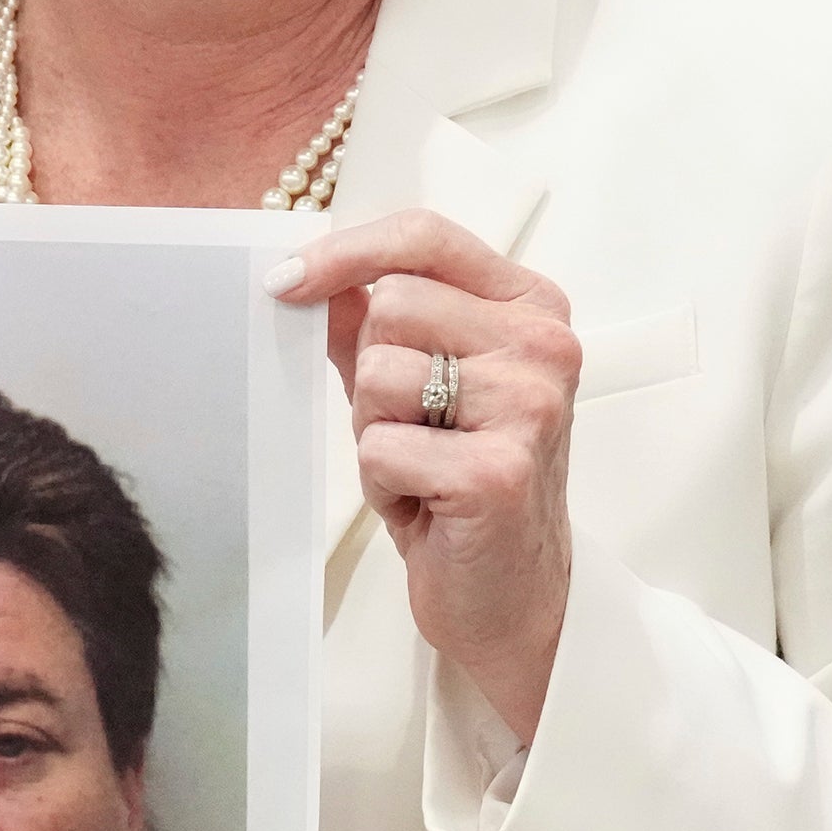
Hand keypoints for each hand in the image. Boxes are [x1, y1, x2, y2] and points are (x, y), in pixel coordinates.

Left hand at [271, 210, 581, 742]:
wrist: (512, 594)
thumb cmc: (464, 482)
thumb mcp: (419, 388)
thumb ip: (371, 324)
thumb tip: (309, 275)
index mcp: (532, 305)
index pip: (426, 236)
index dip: (347, 251)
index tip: (286, 280)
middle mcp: (545, 344)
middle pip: (392, 305)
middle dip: (371, 373)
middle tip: (409, 427)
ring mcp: (528, 406)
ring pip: (379, 375)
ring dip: (375, 432)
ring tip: (419, 467)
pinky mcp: (498, 472)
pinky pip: (379, 447)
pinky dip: (382, 483)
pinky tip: (424, 505)